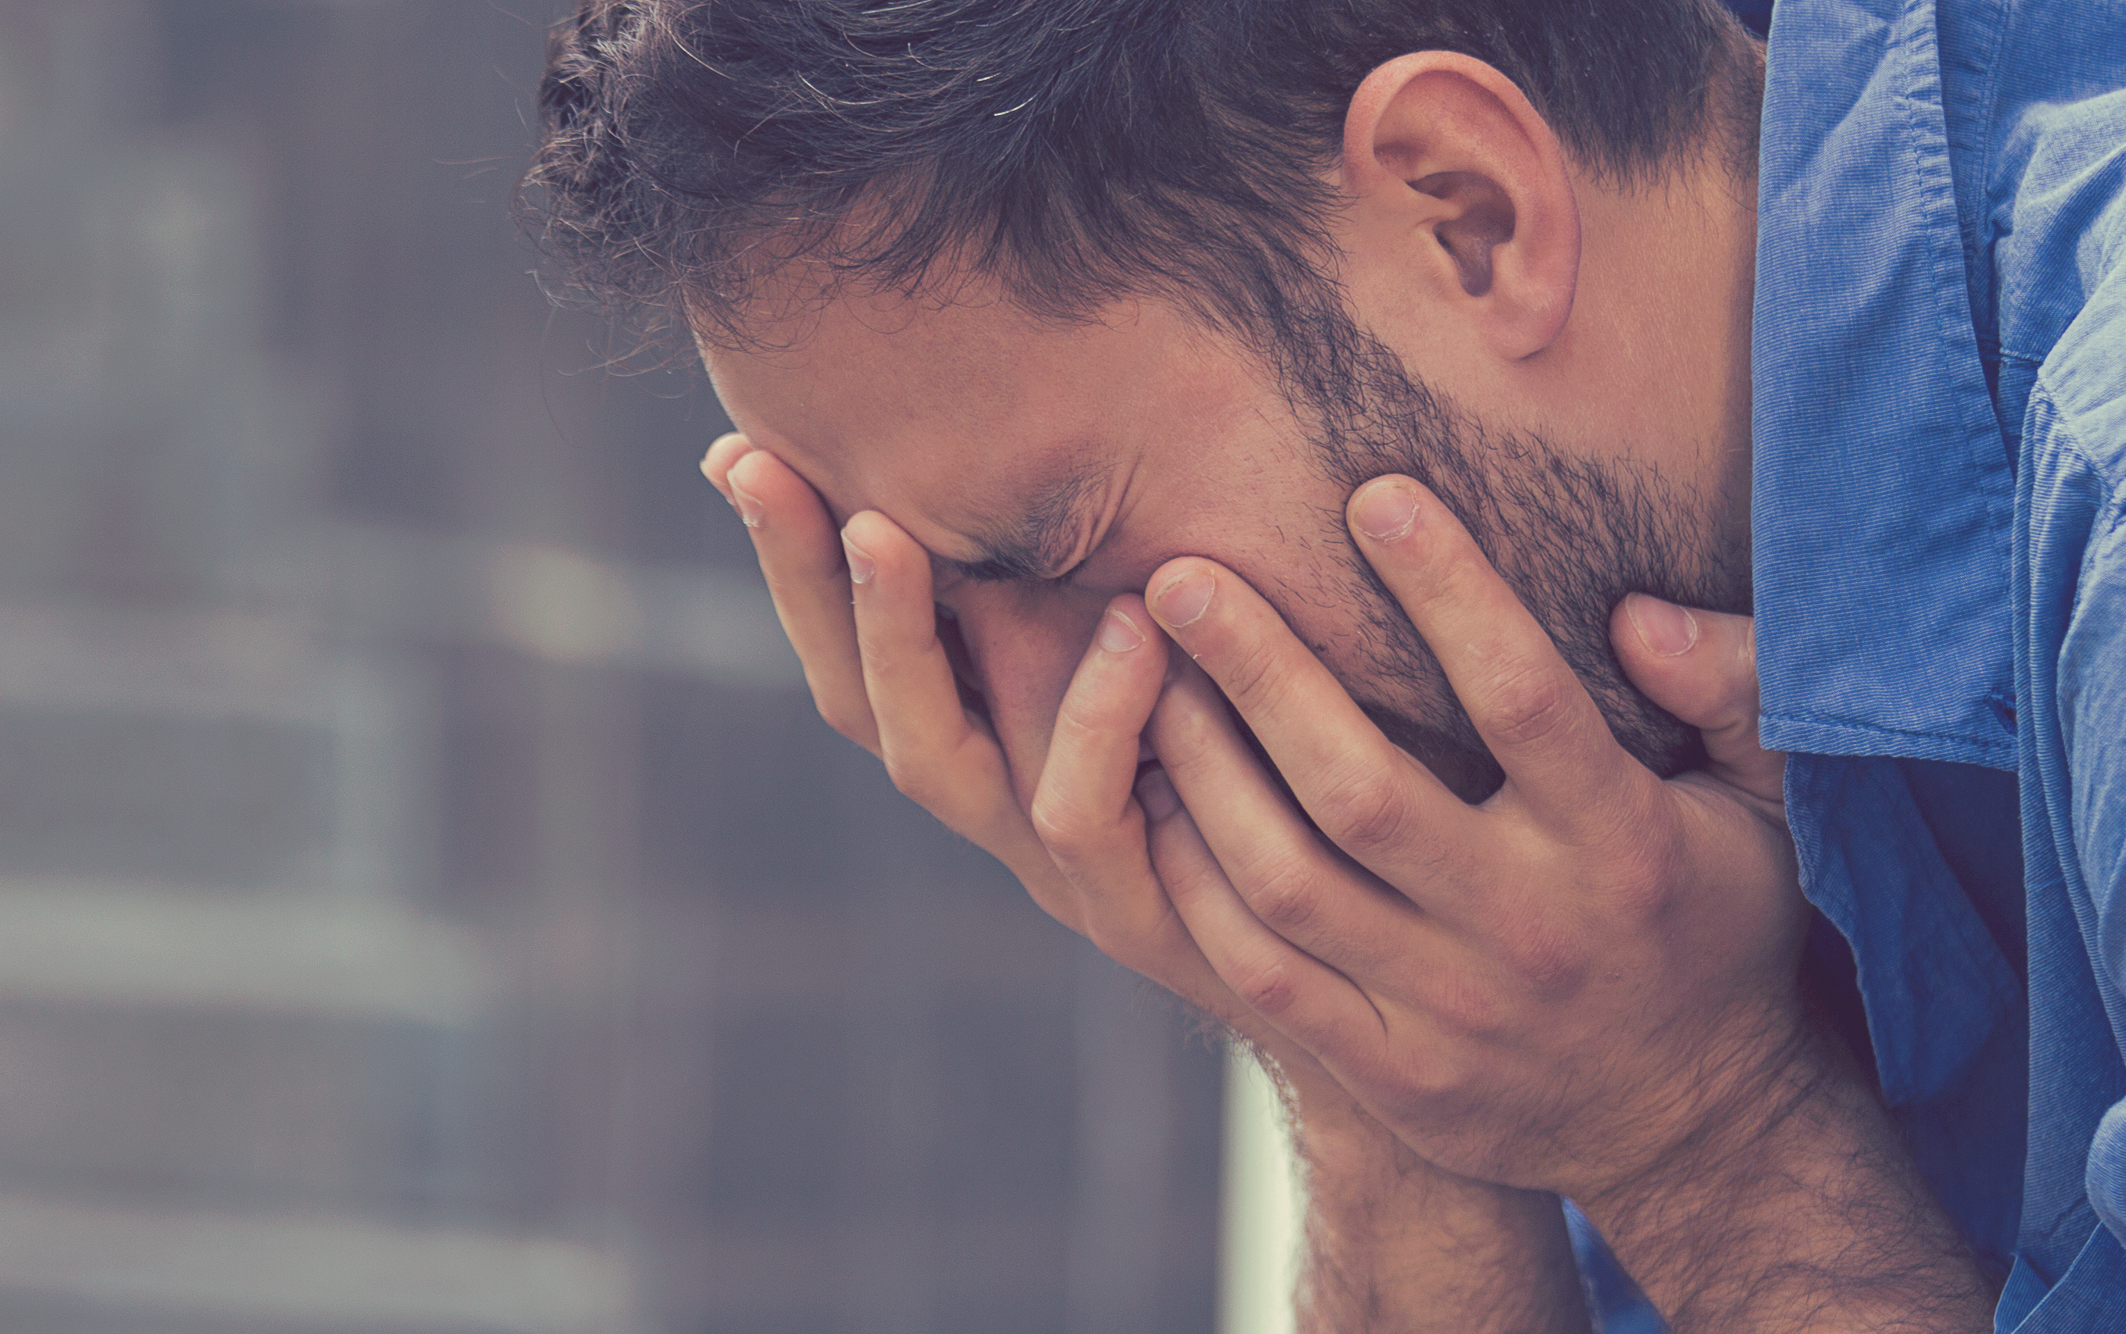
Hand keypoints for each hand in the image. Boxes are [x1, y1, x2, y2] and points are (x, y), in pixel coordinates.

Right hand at [694, 434, 1321, 1068]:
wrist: (1388, 964)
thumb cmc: (1294, 777)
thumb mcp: (1203, 656)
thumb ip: (1137, 564)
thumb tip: (1104, 393)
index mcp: (997, 742)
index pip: (854, 648)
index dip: (791, 563)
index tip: (737, 451)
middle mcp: (1002, 806)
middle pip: (856, 698)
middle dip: (800, 582)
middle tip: (764, 471)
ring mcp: (1060, 870)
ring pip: (933, 762)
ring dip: (900, 639)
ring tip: (884, 531)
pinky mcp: (1142, 916)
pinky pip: (1081, 813)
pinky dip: (1096, 714)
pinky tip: (1132, 624)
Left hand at [1136, 473, 1805, 1199]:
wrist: (1696, 1127)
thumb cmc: (1715, 921)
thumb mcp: (1771, 806)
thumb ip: (1731, 689)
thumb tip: (1638, 612)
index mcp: (1620, 844)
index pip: (1523, 699)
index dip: (1449, 591)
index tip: (1374, 495)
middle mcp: (1527, 928)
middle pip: (1361, 788)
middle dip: (1260, 670)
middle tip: (1179, 574)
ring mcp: (1452, 1012)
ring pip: (1289, 881)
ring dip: (1202, 768)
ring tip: (1143, 674)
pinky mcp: (1394, 1074)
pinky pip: (1266, 975)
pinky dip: (1199, 885)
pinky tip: (1159, 802)